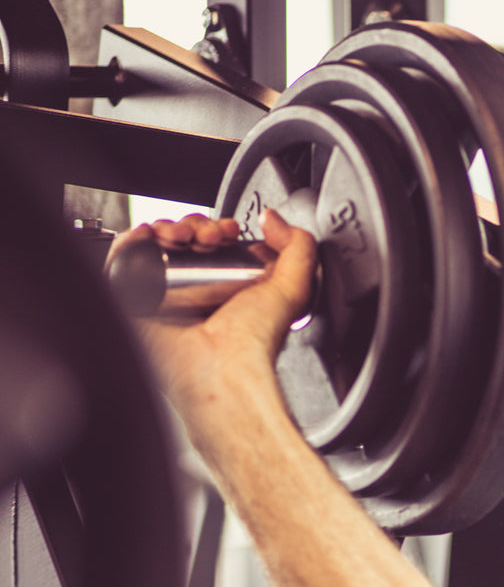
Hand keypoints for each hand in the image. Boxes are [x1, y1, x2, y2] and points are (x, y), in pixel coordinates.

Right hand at [114, 210, 315, 414]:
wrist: (225, 368)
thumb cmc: (254, 341)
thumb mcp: (293, 288)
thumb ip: (298, 247)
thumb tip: (273, 218)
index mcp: (226, 288)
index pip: (214, 243)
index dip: (219, 228)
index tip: (230, 230)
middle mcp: (194, 292)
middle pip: (182, 240)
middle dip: (193, 225)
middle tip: (206, 235)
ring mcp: (163, 297)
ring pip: (154, 247)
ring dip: (167, 229)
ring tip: (181, 237)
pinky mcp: (134, 304)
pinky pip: (122, 264)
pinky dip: (130, 242)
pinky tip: (148, 237)